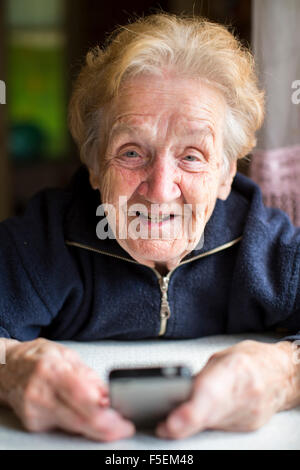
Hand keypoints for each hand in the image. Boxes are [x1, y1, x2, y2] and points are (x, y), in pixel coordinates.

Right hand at [0, 338, 134, 440]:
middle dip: (106, 427)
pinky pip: (64, 427)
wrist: (9, 368)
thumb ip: (89, 376)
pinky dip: (79, 423)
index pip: (83, 399)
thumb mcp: (68, 356)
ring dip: (94, 425)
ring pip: (74, 427)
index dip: (106, 416)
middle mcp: (41, 394)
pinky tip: (83, 414)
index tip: (123, 422)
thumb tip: (108, 395)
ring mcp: (35, 411)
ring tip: (106, 416)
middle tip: (122, 427)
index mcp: (52, 371)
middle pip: (80, 421)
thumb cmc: (38, 357)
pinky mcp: (33, 423)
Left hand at [156, 340, 295, 438]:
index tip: (172, 422)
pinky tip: (196, 419)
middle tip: (164, 427)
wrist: (281, 373)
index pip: (211, 393)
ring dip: (191, 424)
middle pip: (210, 414)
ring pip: (213, 424)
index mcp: (236, 367)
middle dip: (185, 423)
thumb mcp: (221, 357)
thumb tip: (176, 394)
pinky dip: (206, 424)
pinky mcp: (250, 426)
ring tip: (172, 422)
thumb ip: (201, 376)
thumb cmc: (250, 359)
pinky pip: (220, 427)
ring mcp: (250, 413)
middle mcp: (246, 392)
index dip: (191, 411)